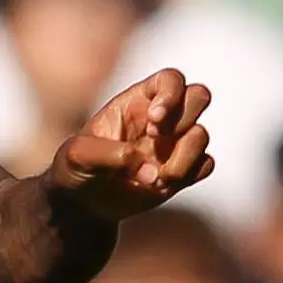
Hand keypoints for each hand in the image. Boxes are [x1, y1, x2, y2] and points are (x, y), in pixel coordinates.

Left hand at [44, 70, 214, 225]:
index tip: (154, 120)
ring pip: (202, 135)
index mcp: (136, 102)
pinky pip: (206, 164)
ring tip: (154, 178)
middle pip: (198, 96)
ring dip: (183, 158)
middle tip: (154, 139)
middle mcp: (161, 119)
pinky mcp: (182, 171)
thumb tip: (148, 169)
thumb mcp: (77, 156)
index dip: (171, 94)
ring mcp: (173, 144)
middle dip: (182, 120)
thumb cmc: (76, 168)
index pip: (170, 79)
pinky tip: (161, 185)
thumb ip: (108, 155)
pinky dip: (191, 174)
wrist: (82, 203)